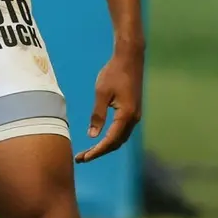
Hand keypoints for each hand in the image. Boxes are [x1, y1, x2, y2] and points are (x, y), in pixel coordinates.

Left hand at [75, 42, 144, 162]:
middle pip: (117, 143)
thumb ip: (97, 115)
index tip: (84, 158)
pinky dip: (111, 138)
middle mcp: (134, 119)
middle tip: (81, 158)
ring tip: (88, 152)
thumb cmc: (114, 73)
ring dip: (105, 147)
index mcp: (126, 115)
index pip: (111, 140)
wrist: (130, 59)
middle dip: (99, 152)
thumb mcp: (101, 94)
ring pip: (120, 138)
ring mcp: (135, 116)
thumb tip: (92, 135)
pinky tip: (100, 139)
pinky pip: (122, 131)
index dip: (97, 151)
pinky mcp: (133, 111)